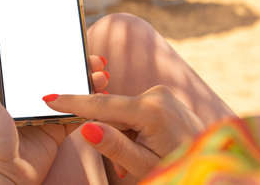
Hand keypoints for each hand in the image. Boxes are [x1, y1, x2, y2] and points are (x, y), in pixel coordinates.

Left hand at [0, 39, 109, 183]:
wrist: (5, 178)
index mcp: (16, 90)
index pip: (39, 64)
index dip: (57, 52)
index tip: (74, 43)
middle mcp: (33, 99)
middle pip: (62, 76)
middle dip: (81, 66)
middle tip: (96, 61)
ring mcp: (48, 115)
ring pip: (74, 93)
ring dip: (90, 83)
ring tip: (102, 77)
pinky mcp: (60, 130)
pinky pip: (80, 115)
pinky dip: (93, 106)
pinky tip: (103, 97)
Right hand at [43, 85, 203, 178]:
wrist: (210, 160)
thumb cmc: (178, 166)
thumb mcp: (144, 164)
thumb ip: (115, 146)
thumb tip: (86, 128)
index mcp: (152, 110)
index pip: (103, 106)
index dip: (74, 103)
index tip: (50, 98)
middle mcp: (156, 94)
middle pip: (113, 111)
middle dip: (110, 135)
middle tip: (124, 166)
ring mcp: (161, 93)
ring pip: (124, 113)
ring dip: (123, 135)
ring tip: (137, 159)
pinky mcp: (162, 96)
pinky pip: (135, 110)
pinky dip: (132, 128)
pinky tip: (145, 145)